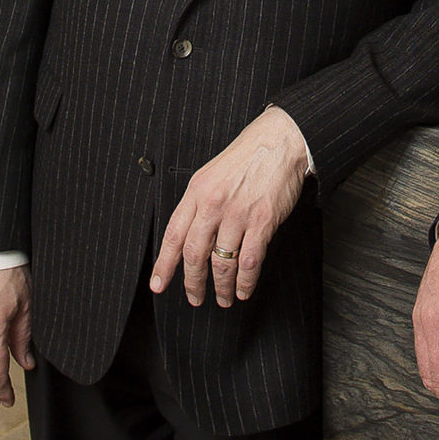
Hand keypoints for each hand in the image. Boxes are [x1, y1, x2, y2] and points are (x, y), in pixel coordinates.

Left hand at [150, 106, 310, 308]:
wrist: (280, 141)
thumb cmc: (247, 156)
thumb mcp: (211, 173)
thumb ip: (198, 203)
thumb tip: (188, 235)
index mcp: (197, 192)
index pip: (173, 235)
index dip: (164, 264)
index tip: (158, 283)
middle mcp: (213, 204)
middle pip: (194, 254)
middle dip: (192, 283)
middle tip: (194, 298)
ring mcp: (238, 214)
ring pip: (222, 263)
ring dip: (221, 287)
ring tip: (223, 298)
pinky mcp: (262, 221)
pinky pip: (249, 261)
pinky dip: (245, 281)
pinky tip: (243, 289)